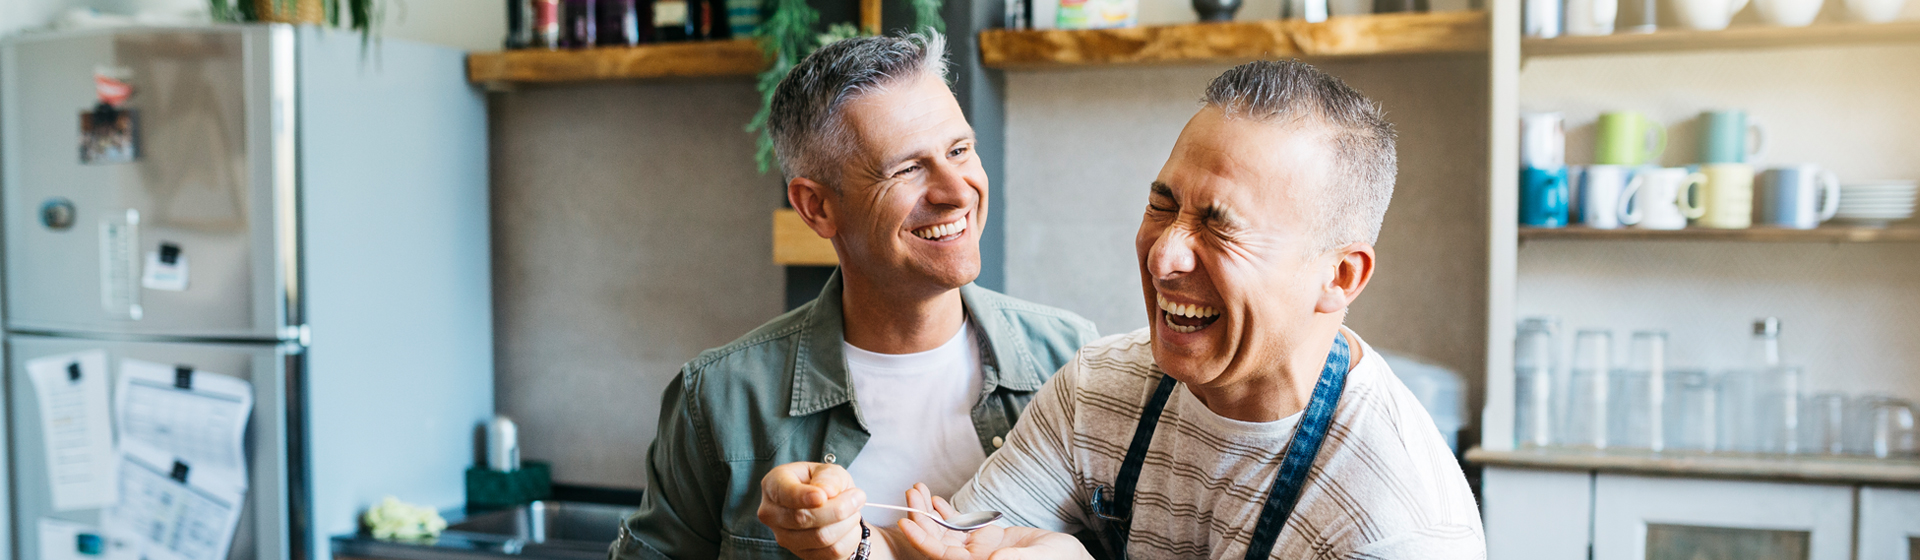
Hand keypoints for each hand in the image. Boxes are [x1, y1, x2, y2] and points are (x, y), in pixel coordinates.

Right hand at [758, 462, 869, 559]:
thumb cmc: (825, 483)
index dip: (804, 497)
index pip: (785, 494)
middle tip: (858, 496)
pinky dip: (849, 538)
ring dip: (847, 523)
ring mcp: (785, 538)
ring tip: (854, 510)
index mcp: (773, 485)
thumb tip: (827, 492)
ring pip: (820, 538)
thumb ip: (828, 477)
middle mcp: (772, 514)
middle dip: (838, 508)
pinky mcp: (803, 555)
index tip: (823, 496)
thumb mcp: (829, 471)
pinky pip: (831, 553)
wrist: (831, 506)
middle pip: (803, 518)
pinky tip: (850, 526)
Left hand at [895, 484, 1089, 559]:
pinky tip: (936, 500)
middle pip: (938, 541)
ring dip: (929, 512)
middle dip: (921, 518)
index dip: (923, 540)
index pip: (942, 556)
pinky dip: (946, 513)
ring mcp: (978, 551)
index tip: (906, 522)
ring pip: (945, 532)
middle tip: (910, 494)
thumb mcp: (1040, 559)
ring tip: (917, 491)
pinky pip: (960, 527)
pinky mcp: (985, 540)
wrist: (1068, 558)